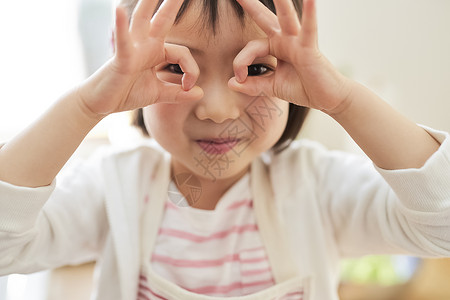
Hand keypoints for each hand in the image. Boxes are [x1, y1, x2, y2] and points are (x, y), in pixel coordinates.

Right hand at [77, 0, 202, 116]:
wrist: (101, 102)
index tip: (189, 87)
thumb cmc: (125, 93)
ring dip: (148, 2)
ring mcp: (132, 49)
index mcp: (155, 52)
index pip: (183, 53)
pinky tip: (119, 9)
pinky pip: (123, 41)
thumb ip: (178, 93)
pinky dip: (121, 26)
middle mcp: (145, 45)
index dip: (191, 71)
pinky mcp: (121, 59)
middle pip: (162, 19)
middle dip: (172, 3)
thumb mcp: (157, 94)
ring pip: (141, 20)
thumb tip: (200, 93)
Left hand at [229, 0, 351, 113]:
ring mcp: (298, 41)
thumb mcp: (271, 87)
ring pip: (286, 17)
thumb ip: (252, 85)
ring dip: (280, 1)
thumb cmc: (303, 88)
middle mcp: (285, 39)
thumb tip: (231, 83)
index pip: (250, 47)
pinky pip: (309, 29)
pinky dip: (310, 14)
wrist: (326, 98)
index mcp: (276, 46)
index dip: (240, 63)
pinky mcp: (309, 48)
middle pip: (264, 18)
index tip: (239, 79)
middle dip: (251, 4)